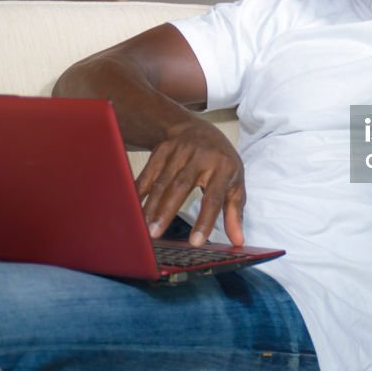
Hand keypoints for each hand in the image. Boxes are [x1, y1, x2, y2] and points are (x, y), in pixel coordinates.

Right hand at [135, 118, 244, 247]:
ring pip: (162, 181)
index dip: (205, 220)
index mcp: (223, 167)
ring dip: (151, 205)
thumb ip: (234, 212)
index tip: (195, 242)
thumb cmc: (220, 160)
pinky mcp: (161, 151)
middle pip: (181, 186)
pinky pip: (148, 173)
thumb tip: (238, 240)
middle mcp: (200, 157)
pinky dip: (139, 190)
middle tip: (155, 234)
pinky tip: (133, 207)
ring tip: (143, 227)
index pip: (213, 197)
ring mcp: (179, 152)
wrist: (198, 128)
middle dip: (167, 211)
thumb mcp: (235, 182)